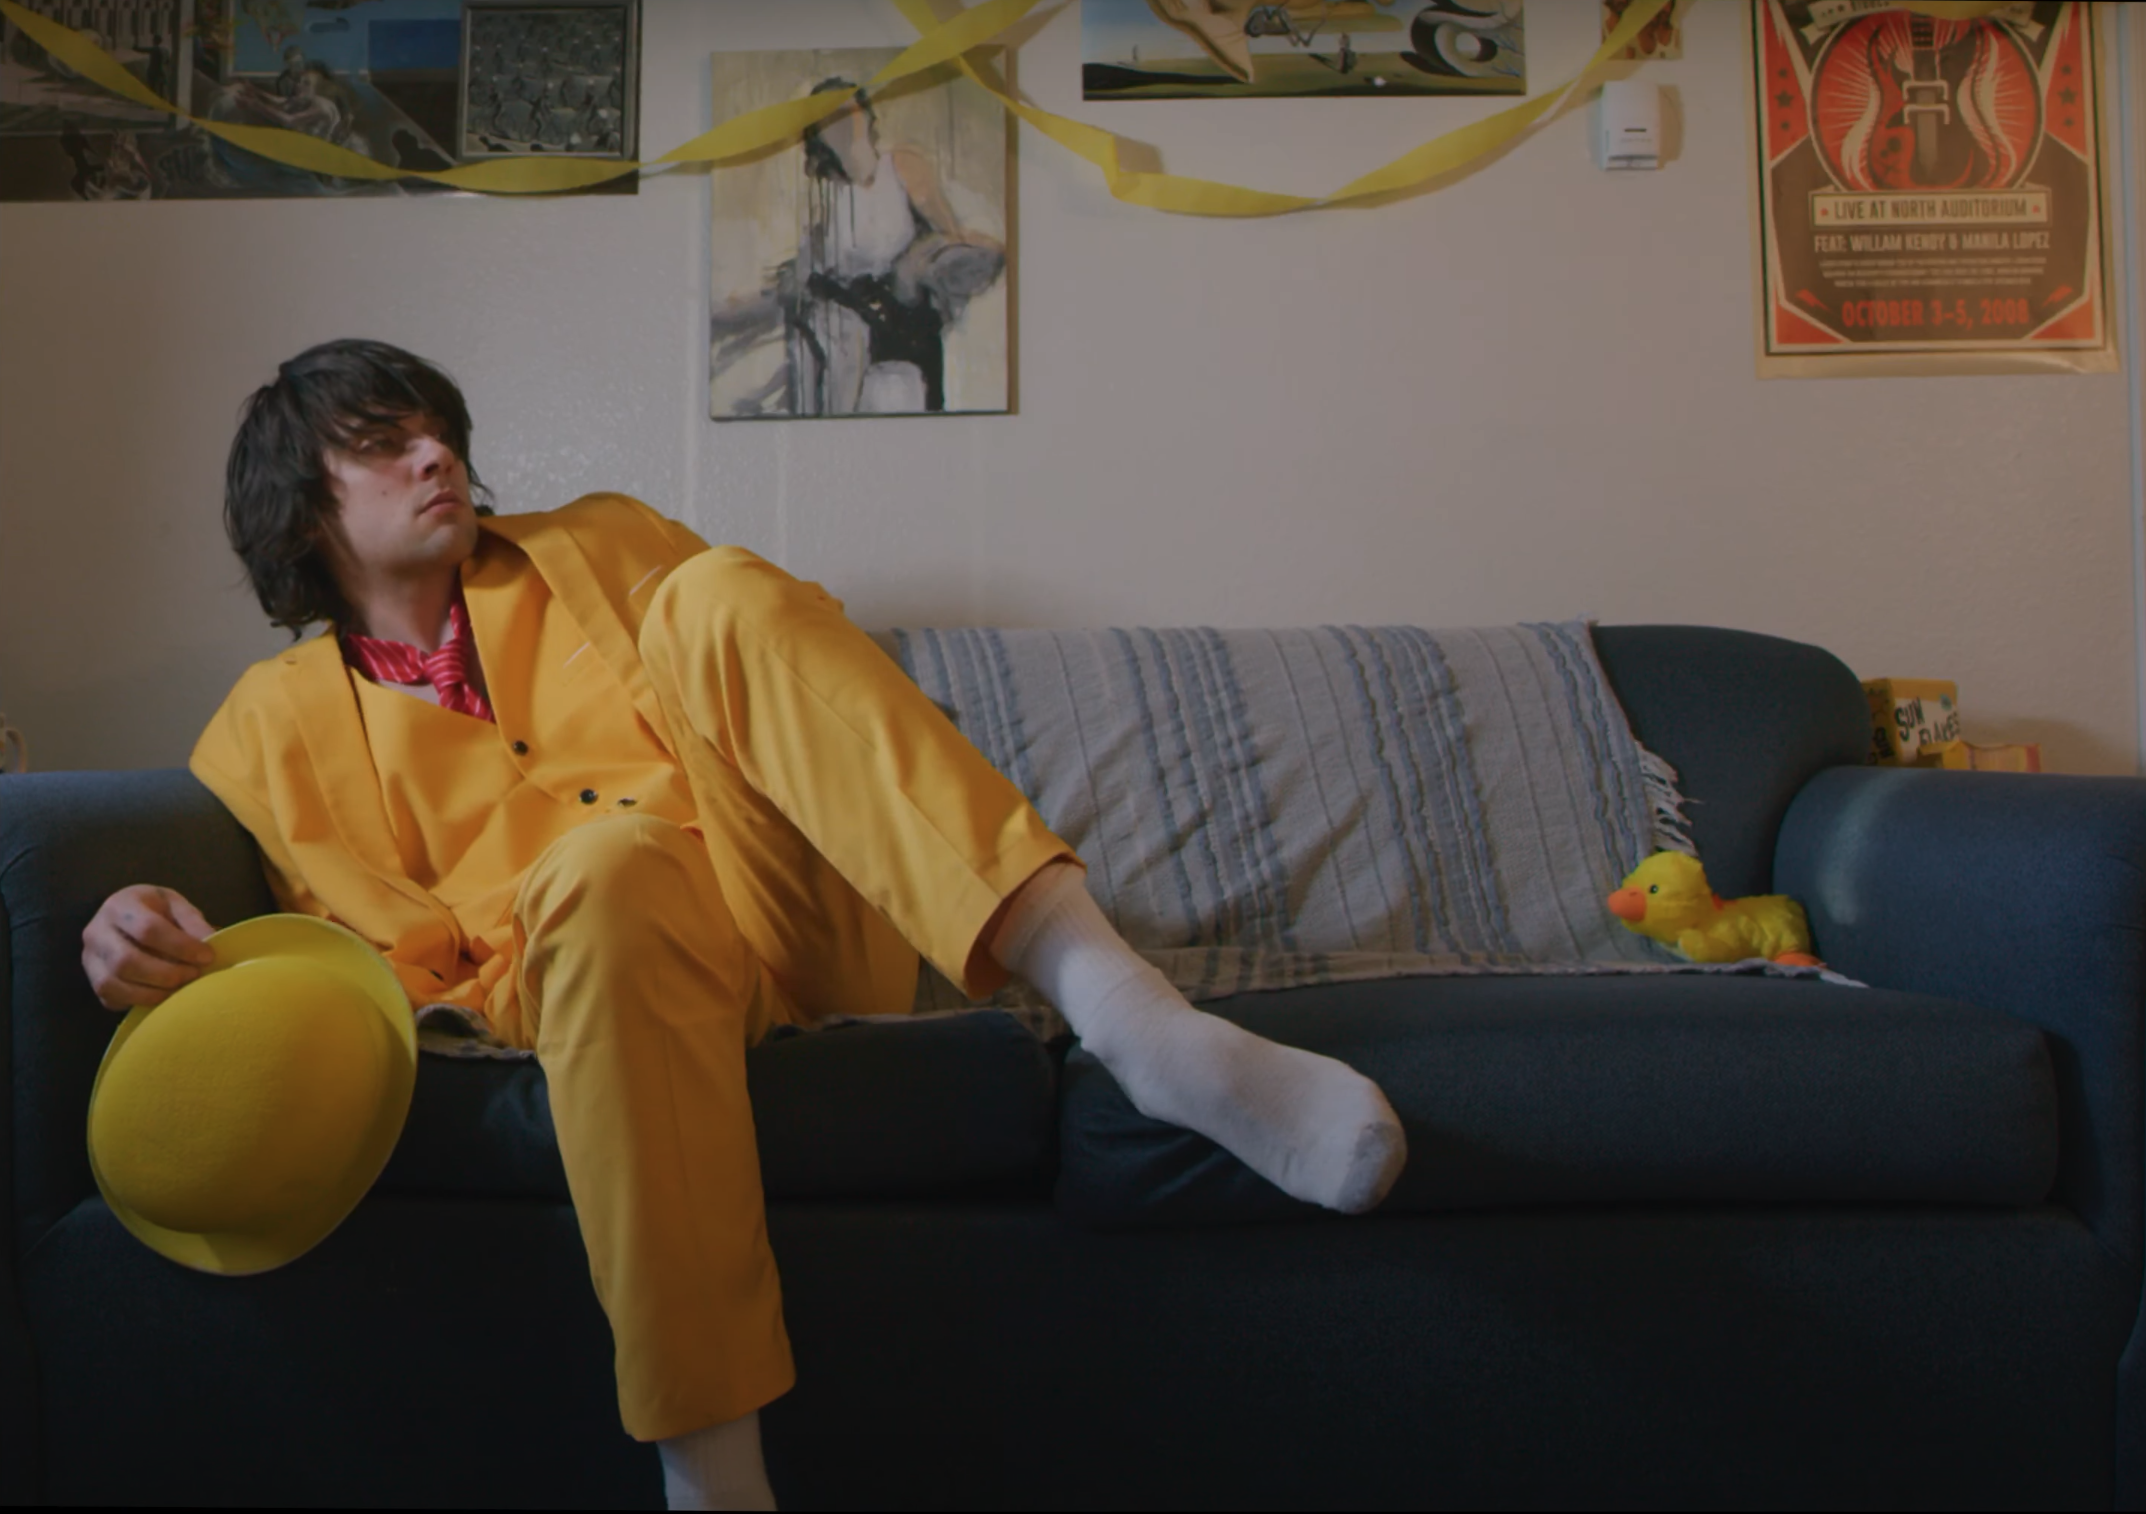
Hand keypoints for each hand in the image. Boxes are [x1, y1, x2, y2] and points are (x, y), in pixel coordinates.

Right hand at [81, 885, 215, 1011]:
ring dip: (154, 992)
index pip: (147, 929)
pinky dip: (140, 1002)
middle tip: (194, 975)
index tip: (207, 956)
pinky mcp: (93, 982)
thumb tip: (211, 943)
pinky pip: (112, 999)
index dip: (180, 946)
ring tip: (181, 988)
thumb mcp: (176, 905)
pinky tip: (163, 996)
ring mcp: (90, 959)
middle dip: (166, 974)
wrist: (126, 920)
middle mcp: (96, 932)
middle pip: (126, 961)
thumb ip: (193, 922)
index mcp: (120, 906)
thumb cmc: (156, 911)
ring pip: (114, 984)